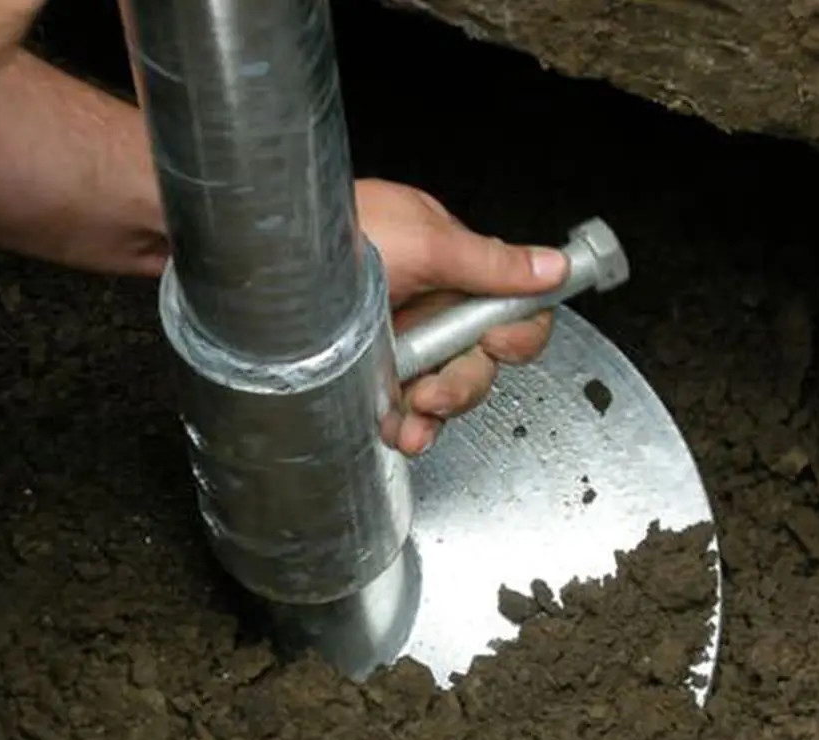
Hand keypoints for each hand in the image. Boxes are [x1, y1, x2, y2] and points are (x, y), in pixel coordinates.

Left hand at [355, 179, 567, 455]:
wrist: (267, 257)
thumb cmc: (340, 231)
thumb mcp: (422, 239)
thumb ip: (490, 262)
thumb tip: (551, 266)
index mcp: (455, 270)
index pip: (514, 308)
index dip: (516, 334)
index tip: (497, 341)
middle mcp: (434, 308)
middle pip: (484, 362)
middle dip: (466, 383)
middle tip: (438, 386)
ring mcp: (404, 343)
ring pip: (448, 393)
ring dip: (437, 412)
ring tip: (413, 416)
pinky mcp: (372, 374)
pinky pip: (407, 411)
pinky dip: (407, 426)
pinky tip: (398, 429)